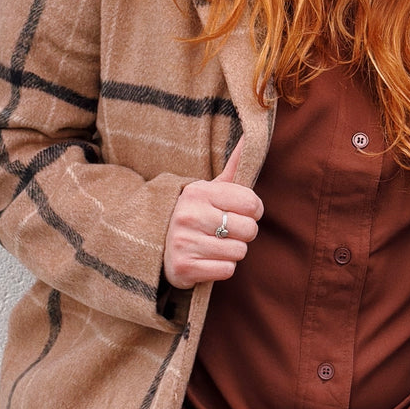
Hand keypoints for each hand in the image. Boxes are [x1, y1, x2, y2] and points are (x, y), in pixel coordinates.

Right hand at [162, 139, 263, 289]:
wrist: (155, 245)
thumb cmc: (194, 215)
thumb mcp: (209, 189)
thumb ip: (233, 168)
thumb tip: (252, 138)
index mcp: (198, 192)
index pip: (252, 203)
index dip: (253, 211)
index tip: (241, 212)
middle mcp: (189, 215)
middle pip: (249, 230)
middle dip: (243, 233)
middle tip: (225, 231)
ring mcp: (184, 242)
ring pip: (239, 252)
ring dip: (231, 252)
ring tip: (214, 245)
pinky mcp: (183, 268)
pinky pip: (226, 270)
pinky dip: (221, 268)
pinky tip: (206, 260)